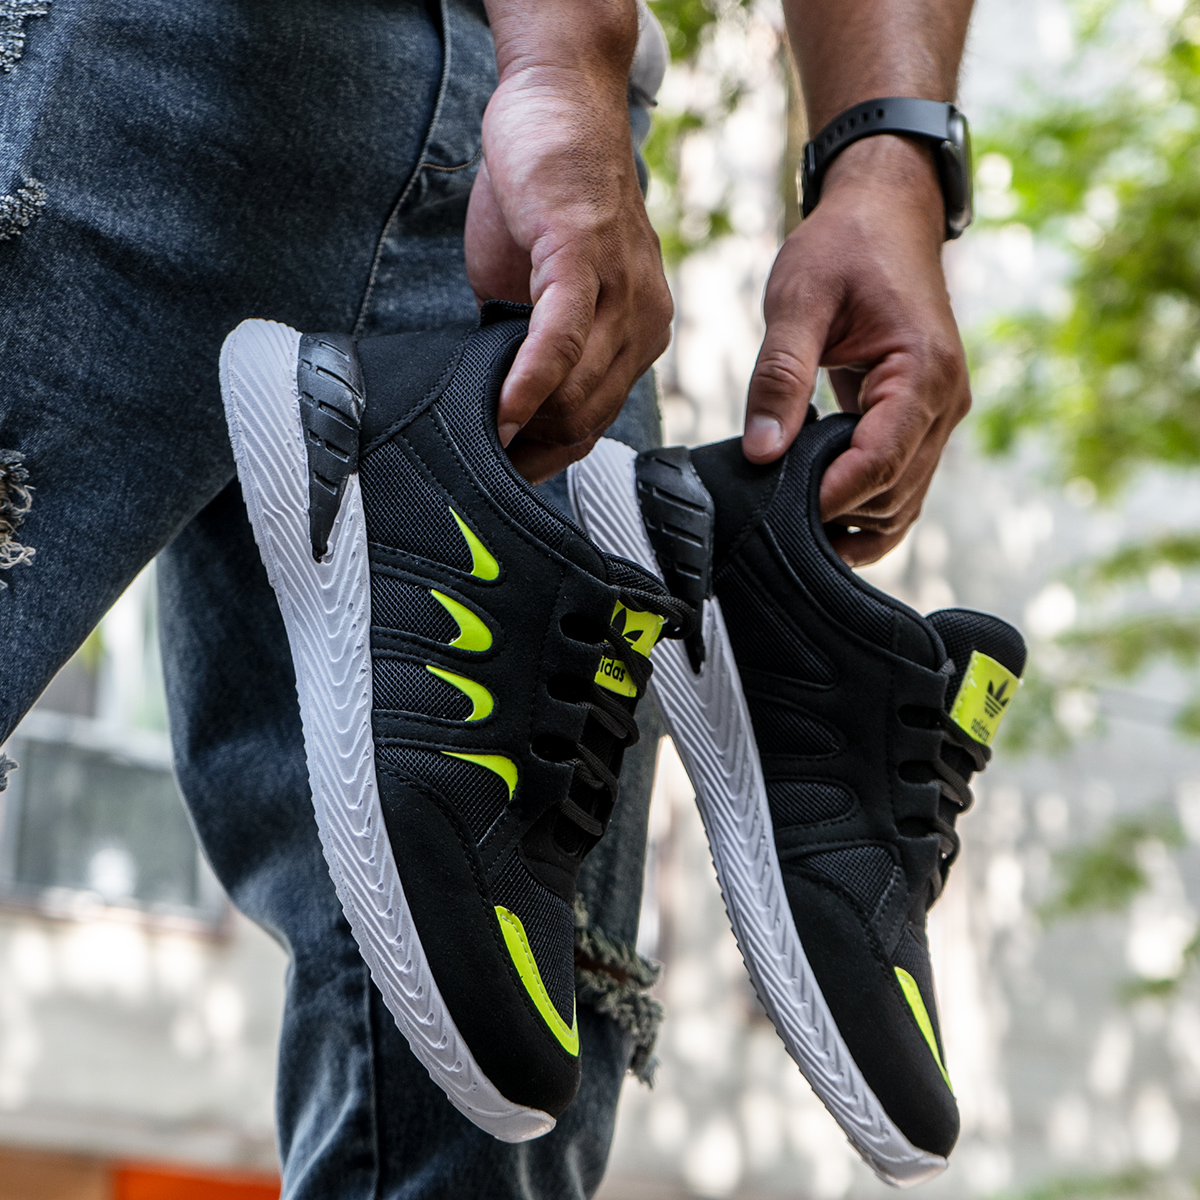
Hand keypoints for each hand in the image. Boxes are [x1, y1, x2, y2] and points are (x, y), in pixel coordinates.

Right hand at [468, 2, 672, 483]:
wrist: (556, 106)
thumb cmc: (544, 201)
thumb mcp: (539, 293)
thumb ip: (531, 348)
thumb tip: (502, 406)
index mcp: (636, 333)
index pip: (597, 422)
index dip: (548, 458)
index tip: (505, 477)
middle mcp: (643, 320)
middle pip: (589, 419)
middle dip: (533, 453)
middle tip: (482, 469)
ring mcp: (622, 290)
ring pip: (579, 391)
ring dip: (526, 427)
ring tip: (480, 444)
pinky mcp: (585, 257)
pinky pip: (562, 340)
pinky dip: (530, 382)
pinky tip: (501, 411)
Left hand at [743, 135, 970, 565]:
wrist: (887, 214)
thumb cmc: (845, 247)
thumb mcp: (798, 301)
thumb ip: (779, 376)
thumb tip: (762, 452)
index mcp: (923, 370)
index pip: (880, 462)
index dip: (831, 498)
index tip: (780, 514)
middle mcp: (945, 401)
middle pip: (894, 493)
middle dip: (838, 515)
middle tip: (771, 518)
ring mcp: (940, 414)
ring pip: (903, 500)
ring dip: (853, 521)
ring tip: (789, 522)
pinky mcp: (924, 418)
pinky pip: (900, 481)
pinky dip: (864, 504)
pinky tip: (818, 509)